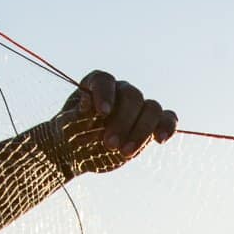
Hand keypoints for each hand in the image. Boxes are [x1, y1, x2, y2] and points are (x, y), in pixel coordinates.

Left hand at [48, 70, 177, 174]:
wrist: (77, 152)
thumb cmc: (69, 134)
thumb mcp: (66, 125)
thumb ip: (77, 114)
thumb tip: (88, 100)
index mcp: (97, 85)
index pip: (105, 81)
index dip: (106, 94)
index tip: (102, 113)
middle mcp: (120, 92)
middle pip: (133, 96)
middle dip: (124, 121)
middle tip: (109, 144)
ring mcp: (137, 108)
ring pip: (152, 108)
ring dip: (141, 131)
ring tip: (125, 152)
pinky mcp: (150, 125)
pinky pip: (167, 119)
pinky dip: (167, 127)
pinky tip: (159, 140)